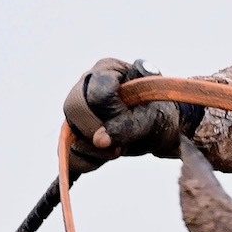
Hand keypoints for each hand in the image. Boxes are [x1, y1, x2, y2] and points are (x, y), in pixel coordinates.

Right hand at [63, 58, 184, 174]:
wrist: (161, 126)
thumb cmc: (159, 112)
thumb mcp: (153, 117)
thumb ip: (129, 125)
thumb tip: (98, 140)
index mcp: (106, 70)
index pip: (96, 94)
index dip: (113, 113)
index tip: (134, 119)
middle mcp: (85, 85)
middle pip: (75, 110)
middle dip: (100, 131)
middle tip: (124, 138)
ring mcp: (78, 110)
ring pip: (70, 133)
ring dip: (98, 149)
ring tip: (122, 145)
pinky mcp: (75, 133)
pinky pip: (71, 153)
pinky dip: (89, 161)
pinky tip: (109, 154)